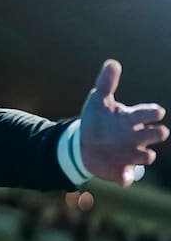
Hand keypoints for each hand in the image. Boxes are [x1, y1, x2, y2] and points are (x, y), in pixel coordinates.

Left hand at [80, 60, 167, 184]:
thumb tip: (112, 62)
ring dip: (142, 155)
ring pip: (147, 156)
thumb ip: (106, 83)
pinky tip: (123, 178)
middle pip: (157, 135)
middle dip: (155, 134)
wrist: (83, 143)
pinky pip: (129, 176)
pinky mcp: (122, 169)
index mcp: (132, 119)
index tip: (156, 112)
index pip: (148, 114)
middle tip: (147, 132)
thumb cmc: (96, 120)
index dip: (153, 113)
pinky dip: (127, 177)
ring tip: (134, 153)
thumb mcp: (98, 101)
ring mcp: (131, 153)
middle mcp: (137, 136)